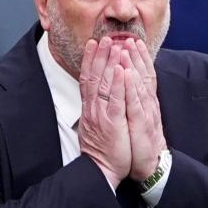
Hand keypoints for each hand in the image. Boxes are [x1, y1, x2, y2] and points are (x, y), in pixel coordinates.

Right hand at [78, 37, 130, 187]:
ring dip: (108, 63)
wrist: (101, 170)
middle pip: (94, 76)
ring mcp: (102, 115)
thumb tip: (93, 98)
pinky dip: (117, 84)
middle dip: (99, 55)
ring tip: (113, 45)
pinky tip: (121, 70)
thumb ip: (94, 110)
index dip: (90, 60)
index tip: (93, 44)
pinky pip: (115, 100)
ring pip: (104, 84)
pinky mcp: (113, 123)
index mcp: (90, 109)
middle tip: (104, 37)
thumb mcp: (94, 126)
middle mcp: (93, 109)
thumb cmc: (101, 151)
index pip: (87, 79)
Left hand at [118, 38, 166, 181]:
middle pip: (142, 75)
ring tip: (125, 47)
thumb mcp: (137, 119)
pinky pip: (135, 102)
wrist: (149, 165)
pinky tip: (126, 74)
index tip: (132, 41)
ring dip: (132, 64)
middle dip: (135, 55)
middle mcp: (147, 105)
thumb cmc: (140, 143)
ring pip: (138, 84)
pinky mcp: (141, 124)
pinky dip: (130, 87)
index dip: (138, 58)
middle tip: (128, 37)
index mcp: (144, 103)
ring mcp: (145, 113)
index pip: (142, 76)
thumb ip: (134, 102)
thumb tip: (129, 88)